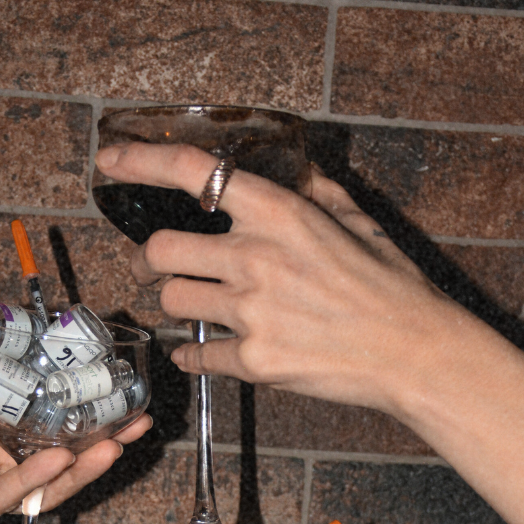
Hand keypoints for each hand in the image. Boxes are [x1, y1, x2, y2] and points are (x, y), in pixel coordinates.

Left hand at [0, 309, 151, 523]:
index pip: (19, 395)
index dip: (55, 383)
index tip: (87, 362)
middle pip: (47, 437)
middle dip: (92, 425)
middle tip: (132, 406)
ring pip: (44, 472)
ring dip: (85, 458)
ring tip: (121, 434)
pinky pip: (12, 495)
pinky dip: (40, 479)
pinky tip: (66, 456)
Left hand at [95, 143, 460, 418]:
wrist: (414, 352)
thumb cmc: (391, 287)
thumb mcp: (356, 221)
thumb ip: (315, 193)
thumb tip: (293, 172)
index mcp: (280, 213)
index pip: (193, 173)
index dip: (140, 162)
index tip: (109, 162)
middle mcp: (257, 258)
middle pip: (160, 251)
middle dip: (144, 260)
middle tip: (147, 267)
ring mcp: (253, 313)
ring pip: (172, 302)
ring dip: (170, 304)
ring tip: (185, 307)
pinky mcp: (256, 361)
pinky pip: (197, 355)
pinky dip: (190, 356)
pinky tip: (197, 353)